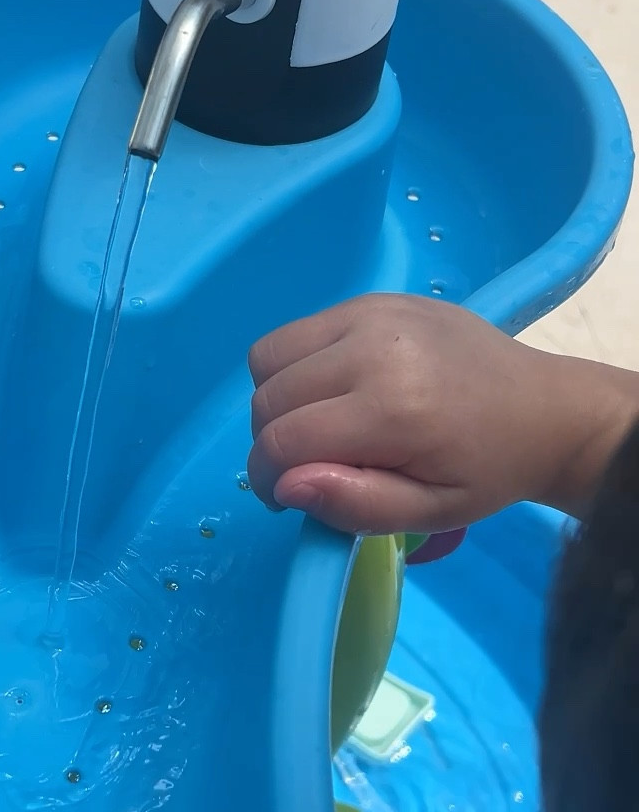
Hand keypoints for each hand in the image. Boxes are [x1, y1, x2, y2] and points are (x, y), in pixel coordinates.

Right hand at [248, 294, 638, 533]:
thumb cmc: (486, 470)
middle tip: (309, 464)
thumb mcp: (431, 512)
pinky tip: (338, 389)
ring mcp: (370, 314)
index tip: (288, 497)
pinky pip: (295, 332)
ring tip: (318, 423)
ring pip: (269, 357)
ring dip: (277, 399)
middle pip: (267, 398)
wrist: (544, 408)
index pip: (281, 441)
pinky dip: (297, 366)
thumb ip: (356, 504)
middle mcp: (372, 349)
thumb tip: (286, 485)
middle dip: (271, 442)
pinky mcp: (372, 300)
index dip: (269, 479)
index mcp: (391, 409)